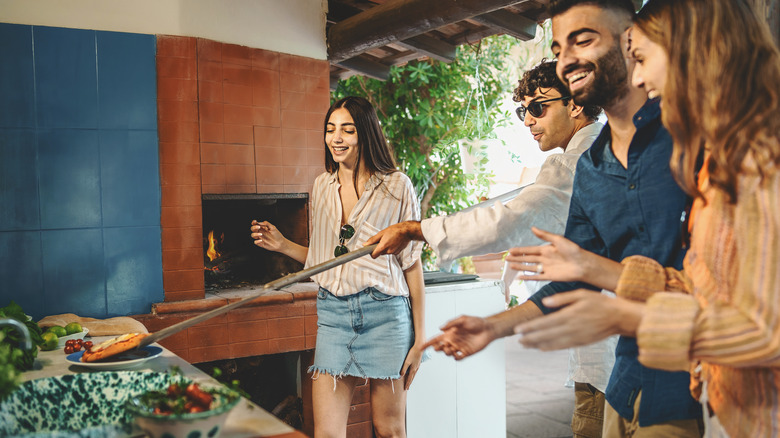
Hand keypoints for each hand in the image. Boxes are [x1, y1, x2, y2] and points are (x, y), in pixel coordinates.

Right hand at [250, 220, 285, 252]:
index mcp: (262, 228)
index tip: (255, 221)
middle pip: (253, 229)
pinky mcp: (260, 243)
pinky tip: (261, 240)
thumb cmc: (277, 235)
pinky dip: (257, 241)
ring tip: (261, 234)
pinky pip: (255, 242)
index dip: (254, 222)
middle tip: (258, 227)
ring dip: (255, 234)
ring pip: (253, 235)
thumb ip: (267, 224)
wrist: (280, 243)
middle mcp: (260, 232)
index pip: (256, 224)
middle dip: (254, 227)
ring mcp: (260, 238)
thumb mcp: (273, 227)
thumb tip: (260, 222)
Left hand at [364, 221, 421, 257]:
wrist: (407, 231)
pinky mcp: (397, 252)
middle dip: (379, 248)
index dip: (371, 253)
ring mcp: (393, 252)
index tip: (371, 249)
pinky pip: (391, 251)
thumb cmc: (395, 230)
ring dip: (385, 247)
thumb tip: (365, 244)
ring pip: (385, 252)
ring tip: (389, 239)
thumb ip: (372, 240)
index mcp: (383, 246)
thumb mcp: (381, 233)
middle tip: (382, 240)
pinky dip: (390, 247)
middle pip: (379, 253)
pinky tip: (393, 241)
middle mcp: (388, 251)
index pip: (373, 256)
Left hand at [400, 343, 423, 389]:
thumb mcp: (407, 362)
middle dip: (409, 383)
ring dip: (411, 379)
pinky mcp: (418, 363)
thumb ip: (404, 369)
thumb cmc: (412, 354)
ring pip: (414, 374)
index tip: (405, 388)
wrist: (420, 347)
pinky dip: (413, 374)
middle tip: (407, 388)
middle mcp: (416, 368)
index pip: (409, 379)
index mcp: (413, 369)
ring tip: (409, 382)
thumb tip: (400, 376)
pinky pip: (415, 371)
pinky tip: (413, 373)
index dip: (407, 384)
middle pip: (412, 378)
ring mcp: (417, 366)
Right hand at [422, 316, 495, 360]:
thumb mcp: (463, 319)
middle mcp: (453, 341)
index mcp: (450, 333)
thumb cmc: (476, 322)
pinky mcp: (466, 352)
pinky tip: (458, 354)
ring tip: (450, 348)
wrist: (488, 329)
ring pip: (447, 353)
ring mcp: (459, 347)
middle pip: (440, 347)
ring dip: (446, 352)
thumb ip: (451, 323)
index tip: (421, 347)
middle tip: (442, 346)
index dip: (428, 343)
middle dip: (438, 348)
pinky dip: (456, 358)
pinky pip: (458, 358)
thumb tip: (441, 329)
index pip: (436, 339)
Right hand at [506, 227, 588, 282]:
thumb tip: (533, 228)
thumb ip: (545, 235)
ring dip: (520, 267)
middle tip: (506, 259)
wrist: (583, 264)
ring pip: (530, 267)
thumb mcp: (558, 240)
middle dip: (517, 258)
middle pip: (527, 259)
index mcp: (546, 249)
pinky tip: (520, 277)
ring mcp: (546, 268)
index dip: (520, 250)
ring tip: (510, 267)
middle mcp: (545, 259)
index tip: (510, 250)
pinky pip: (536, 277)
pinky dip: (528, 277)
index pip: (529, 250)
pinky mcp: (549, 276)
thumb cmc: (573, 250)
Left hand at [513, 290, 643, 350]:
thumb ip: (562, 298)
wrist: (620, 318)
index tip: (518, 330)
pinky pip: (562, 347)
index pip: (545, 323)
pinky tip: (542, 348)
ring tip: (525, 345)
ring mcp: (576, 337)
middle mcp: (571, 328)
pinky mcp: (581, 343)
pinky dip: (550, 348)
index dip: (530, 327)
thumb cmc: (601, 303)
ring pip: (552, 343)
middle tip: (517, 340)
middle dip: (530, 338)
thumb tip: (545, 302)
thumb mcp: (582, 294)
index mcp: (569, 315)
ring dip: (537, 344)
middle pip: (546, 335)